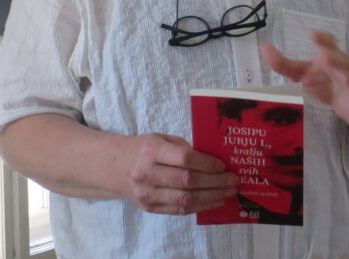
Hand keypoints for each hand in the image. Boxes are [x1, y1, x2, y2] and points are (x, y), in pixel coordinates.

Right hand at [119, 132, 238, 214]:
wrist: (115, 168)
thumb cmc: (143, 149)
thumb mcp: (161, 139)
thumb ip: (183, 148)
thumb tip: (213, 161)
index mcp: (151, 151)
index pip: (184, 159)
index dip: (207, 163)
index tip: (222, 165)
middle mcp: (147, 173)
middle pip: (187, 181)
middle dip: (215, 182)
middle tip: (233, 180)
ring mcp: (148, 194)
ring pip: (185, 199)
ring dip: (212, 197)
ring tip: (228, 192)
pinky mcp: (150, 208)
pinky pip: (179, 210)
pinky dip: (200, 206)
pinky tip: (215, 201)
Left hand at [260, 30, 348, 127]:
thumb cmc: (328, 84)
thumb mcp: (304, 75)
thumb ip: (283, 64)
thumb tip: (263, 47)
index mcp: (330, 57)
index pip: (328, 43)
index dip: (322, 38)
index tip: (311, 34)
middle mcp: (345, 66)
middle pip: (342, 59)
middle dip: (335, 56)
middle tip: (324, 55)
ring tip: (344, 78)